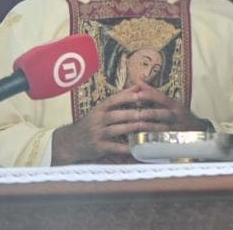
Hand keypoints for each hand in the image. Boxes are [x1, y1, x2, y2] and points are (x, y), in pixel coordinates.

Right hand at [50, 84, 205, 164]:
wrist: (70, 142)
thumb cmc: (92, 122)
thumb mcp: (103, 108)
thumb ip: (122, 97)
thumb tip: (140, 84)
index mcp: (101, 107)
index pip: (118, 99)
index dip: (132, 96)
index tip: (148, 95)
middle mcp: (99, 118)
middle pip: (126, 115)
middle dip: (146, 114)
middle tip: (163, 115)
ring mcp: (99, 133)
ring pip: (124, 130)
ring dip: (143, 129)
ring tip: (158, 129)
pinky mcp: (99, 147)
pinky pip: (117, 147)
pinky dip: (130, 147)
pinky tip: (143, 147)